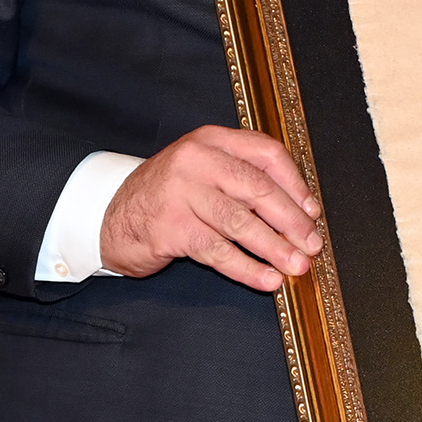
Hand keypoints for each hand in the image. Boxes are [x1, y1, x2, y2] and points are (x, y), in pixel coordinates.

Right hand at [101, 126, 324, 291]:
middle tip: (312, 244)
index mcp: (212, 140)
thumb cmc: (167, 197)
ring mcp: (180, 192)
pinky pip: (218, 251)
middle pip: (258, 189)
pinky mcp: (170, 227)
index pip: (267, 154)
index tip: (312, 211)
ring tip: (296, 266)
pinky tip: (267, 280)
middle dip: (292, 221)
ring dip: (275, 248)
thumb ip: (242, 179)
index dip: (296, 184)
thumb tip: (299, 211)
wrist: (109, 216)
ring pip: (241, 222)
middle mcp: (196, 160)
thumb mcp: (203, 172)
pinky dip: (248, 268)